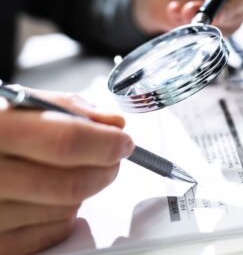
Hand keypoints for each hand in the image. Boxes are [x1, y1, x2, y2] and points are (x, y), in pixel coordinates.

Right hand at [0, 89, 133, 253]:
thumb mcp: (25, 103)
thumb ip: (70, 108)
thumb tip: (114, 124)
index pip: (66, 142)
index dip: (106, 143)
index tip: (123, 142)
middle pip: (71, 184)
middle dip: (106, 169)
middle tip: (112, 155)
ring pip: (67, 210)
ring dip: (85, 188)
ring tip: (69, 169)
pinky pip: (54, 232)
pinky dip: (66, 212)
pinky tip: (52, 192)